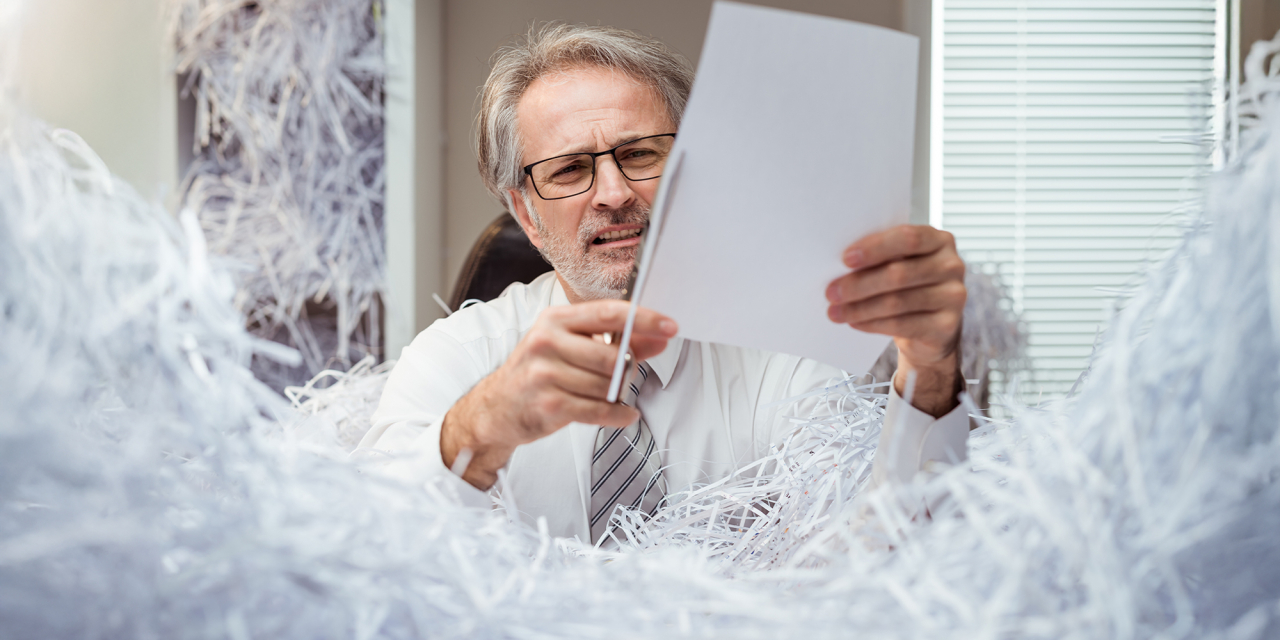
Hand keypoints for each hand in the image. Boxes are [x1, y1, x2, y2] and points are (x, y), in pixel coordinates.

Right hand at [441, 300, 677, 489]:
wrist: (496, 408)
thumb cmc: (538, 372)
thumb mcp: (570, 347)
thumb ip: (614, 341)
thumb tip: (657, 338)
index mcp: (554, 320)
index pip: (608, 313)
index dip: (644, 319)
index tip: (669, 326)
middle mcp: (547, 342)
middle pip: (612, 355)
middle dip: (627, 368)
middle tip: (625, 374)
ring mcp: (545, 374)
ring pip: (607, 385)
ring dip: (619, 394)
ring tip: (613, 396)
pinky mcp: (549, 404)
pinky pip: (599, 410)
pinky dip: (618, 415)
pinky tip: (623, 413)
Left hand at [825, 225, 965, 416]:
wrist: (932, 328)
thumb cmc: (909, 287)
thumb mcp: (900, 264)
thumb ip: (881, 259)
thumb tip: (837, 266)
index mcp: (939, 240)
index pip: (907, 238)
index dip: (875, 248)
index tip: (845, 260)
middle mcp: (952, 265)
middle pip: (899, 273)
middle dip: (859, 284)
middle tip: (831, 292)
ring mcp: (954, 296)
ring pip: (897, 302)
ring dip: (860, 308)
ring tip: (835, 311)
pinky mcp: (947, 325)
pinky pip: (902, 324)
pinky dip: (872, 324)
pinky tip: (854, 322)